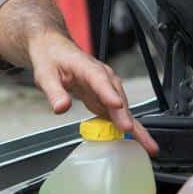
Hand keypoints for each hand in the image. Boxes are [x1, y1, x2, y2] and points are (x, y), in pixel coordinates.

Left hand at [27, 31, 158, 155]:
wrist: (55, 50)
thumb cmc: (52, 58)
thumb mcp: (45, 75)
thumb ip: (54, 92)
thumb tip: (61, 107)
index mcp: (87, 67)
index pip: (99, 80)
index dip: (108, 93)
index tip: (116, 105)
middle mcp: (103, 77)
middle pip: (117, 96)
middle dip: (125, 115)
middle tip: (131, 131)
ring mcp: (107, 88)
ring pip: (123, 108)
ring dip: (134, 125)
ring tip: (146, 144)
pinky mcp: (106, 99)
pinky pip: (120, 114)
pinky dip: (129, 128)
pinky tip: (139, 142)